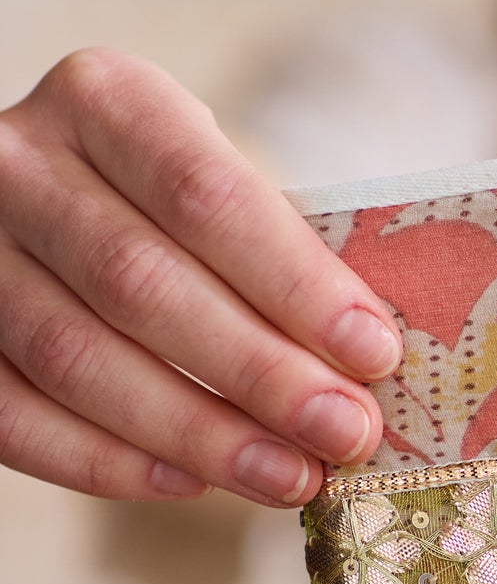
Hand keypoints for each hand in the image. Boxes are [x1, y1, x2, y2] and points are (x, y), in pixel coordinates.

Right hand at [0, 49, 398, 505]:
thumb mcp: (213, 187)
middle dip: (258, 372)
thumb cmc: (164, 209)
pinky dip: (106, 462)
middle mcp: (18, 164)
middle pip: (140, 283)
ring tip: (290, 477)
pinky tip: (190, 484)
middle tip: (344, 434)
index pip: (205, 193)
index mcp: (105, 100)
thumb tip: (367, 370)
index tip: (373, 354)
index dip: (294, 283)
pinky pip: (16, 417)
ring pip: (76, 359)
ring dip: (197, 432)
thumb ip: (276, 252)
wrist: (44, 210)